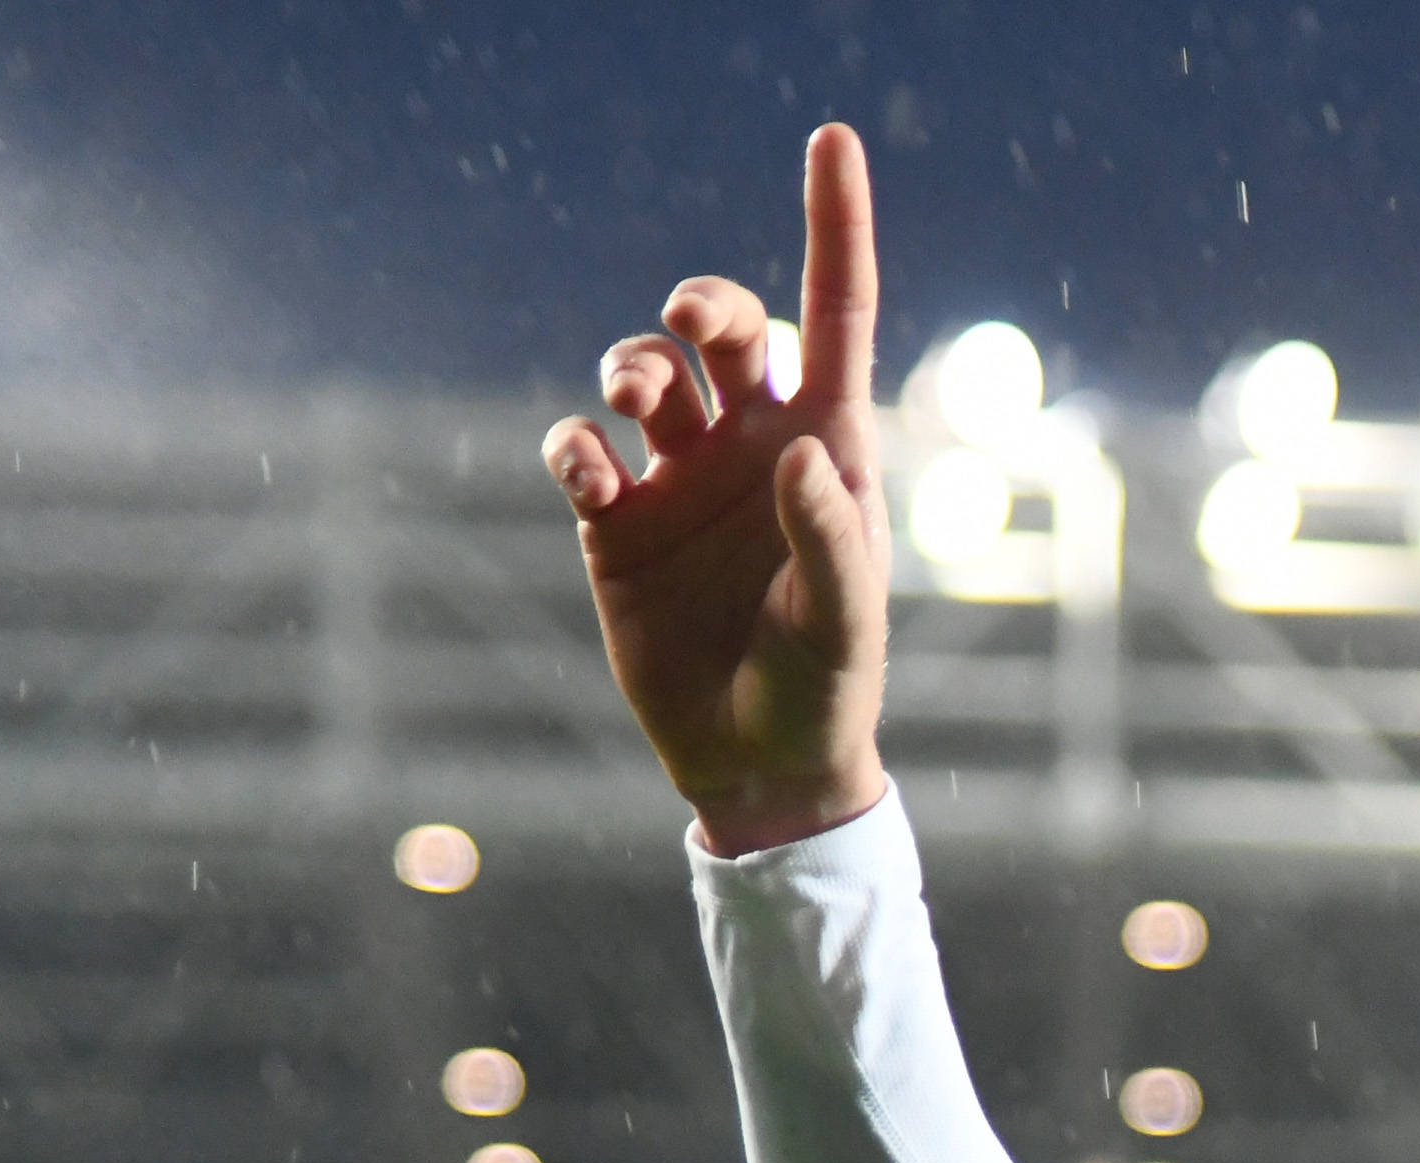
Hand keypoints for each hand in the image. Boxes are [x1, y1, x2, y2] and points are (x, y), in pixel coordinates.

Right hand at [542, 124, 889, 851]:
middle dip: (704, 303)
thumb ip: (830, 537)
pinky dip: (575, 445)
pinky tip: (593, 475)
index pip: (836, 314)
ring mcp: (681, 480)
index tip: (833, 139)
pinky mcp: (616, 524)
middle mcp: (752, 446)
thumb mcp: (844, 624)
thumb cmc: (826, 692)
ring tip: (638, 405)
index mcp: (826, 448)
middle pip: (725, 327)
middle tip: (690, 324)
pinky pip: (580, 448)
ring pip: (644, 372)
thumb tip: (797, 450)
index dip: (835, 226)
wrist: (760, 768)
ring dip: (634, 366)